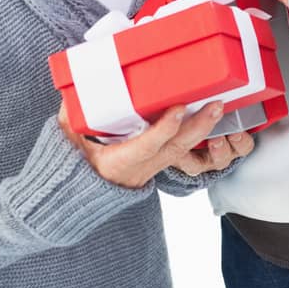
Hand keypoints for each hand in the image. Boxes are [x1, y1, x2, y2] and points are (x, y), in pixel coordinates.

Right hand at [58, 99, 253, 186]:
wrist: (83, 195)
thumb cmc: (77, 165)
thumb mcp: (69, 141)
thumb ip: (71, 118)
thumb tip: (72, 92)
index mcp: (119, 162)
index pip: (147, 145)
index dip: (164, 128)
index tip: (178, 109)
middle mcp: (142, 166)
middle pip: (175, 147)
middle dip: (198, 127)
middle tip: (215, 105)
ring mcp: (153, 166)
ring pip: (183, 149)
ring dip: (204, 129)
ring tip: (219, 106)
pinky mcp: (159, 161)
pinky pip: (182, 150)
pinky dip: (197, 135)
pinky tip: (211, 118)